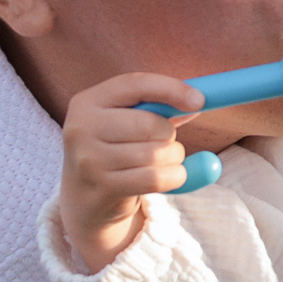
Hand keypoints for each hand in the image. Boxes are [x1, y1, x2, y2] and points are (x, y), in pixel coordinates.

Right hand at [56, 72, 202, 270]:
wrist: (86, 197)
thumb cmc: (117, 149)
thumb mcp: (127, 121)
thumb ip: (160, 108)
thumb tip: (198, 101)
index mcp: (89, 101)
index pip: (135, 84)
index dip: (171, 89)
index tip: (200, 100)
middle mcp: (82, 127)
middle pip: (149, 124)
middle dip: (170, 134)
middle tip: (167, 142)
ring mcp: (89, 159)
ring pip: (155, 153)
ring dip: (174, 157)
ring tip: (164, 161)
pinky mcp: (102, 187)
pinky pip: (156, 178)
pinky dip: (175, 176)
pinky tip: (170, 176)